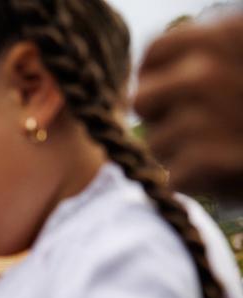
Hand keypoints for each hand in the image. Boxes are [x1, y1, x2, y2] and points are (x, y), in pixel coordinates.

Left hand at [134, 15, 242, 199]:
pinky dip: (201, 182)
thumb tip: (150, 82)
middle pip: (143, 100)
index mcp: (225, 36)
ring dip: (185, 154)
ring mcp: (202, 116)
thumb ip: (212, 59)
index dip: (157, 78)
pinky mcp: (205, 161)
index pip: (155, 52)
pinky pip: (176, 176)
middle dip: (162, 118)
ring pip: (157, 144)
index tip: (173, 96)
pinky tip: (232, 173)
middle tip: (197, 129)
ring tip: (227, 150)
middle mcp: (206, 71)